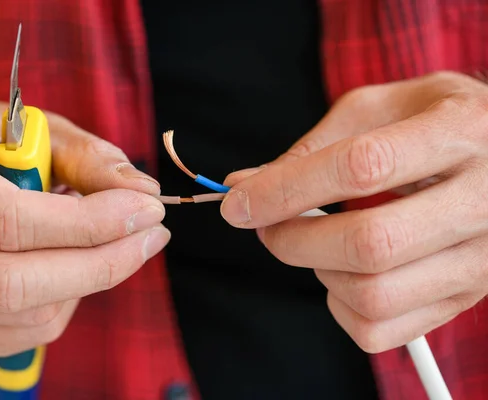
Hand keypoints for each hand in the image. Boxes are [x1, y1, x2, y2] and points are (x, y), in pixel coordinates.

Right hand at [0, 98, 168, 355]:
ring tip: (100, 242)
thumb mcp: (24, 127)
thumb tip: (143, 192)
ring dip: (85, 282)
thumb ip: (83, 154)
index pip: (10, 221)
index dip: (91, 223)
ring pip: (24, 316)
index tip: (148, 209)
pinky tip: (67, 269)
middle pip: (15, 283)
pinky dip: (63, 306)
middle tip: (150, 236)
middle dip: (103, 264)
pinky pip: (18, 336)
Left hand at [220, 71, 487, 352]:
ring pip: (374, 296)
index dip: (286, 190)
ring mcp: (482, 259)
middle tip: (265, 224)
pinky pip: (382, 330)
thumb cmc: (436, 122)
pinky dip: (340, 307)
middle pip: (368, 243)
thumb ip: (313, 147)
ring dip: (318, 271)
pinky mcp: (467, 297)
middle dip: (292, 239)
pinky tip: (343, 272)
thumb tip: (245, 185)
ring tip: (315, 242)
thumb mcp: (382, 109)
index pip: (361, 169)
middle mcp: (484, 200)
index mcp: (461, 132)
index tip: (237, 203)